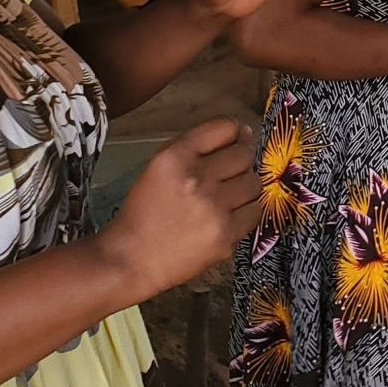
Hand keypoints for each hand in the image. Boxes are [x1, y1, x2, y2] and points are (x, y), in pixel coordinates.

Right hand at [95, 119, 260, 299]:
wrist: (132, 259)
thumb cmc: (145, 213)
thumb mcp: (158, 168)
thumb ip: (195, 148)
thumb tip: (242, 133)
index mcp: (174, 158)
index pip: (224, 127)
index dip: (235, 133)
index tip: (236, 140)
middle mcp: (196, 179)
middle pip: (244, 154)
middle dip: (239, 162)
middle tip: (228, 174)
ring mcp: (213, 208)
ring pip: (254, 182)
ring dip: (244, 188)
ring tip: (226, 197)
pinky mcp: (226, 234)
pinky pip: (256, 211)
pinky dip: (246, 212)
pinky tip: (229, 215)